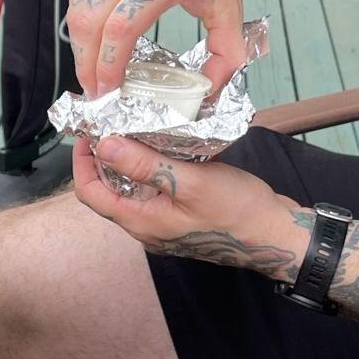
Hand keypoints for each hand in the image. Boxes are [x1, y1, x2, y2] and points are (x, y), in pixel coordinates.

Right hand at [66, 0, 246, 97]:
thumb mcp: (230, 4)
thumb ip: (227, 52)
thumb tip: (207, 91)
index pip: (120, 29)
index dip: (108, 65)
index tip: (109, 92)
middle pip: (90, 24)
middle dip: (86, 66)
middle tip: (95, 92)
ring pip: (77, 11)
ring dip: (80, 47)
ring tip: (92, 72)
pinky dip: (81, 23)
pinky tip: (93, 41)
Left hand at [72, 136, 308, 282]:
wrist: (277, 235)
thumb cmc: (237, 211)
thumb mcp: (189, 182)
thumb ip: (145, 164)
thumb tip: (104, 145)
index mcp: (141, 222)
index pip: (91, 193)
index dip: (82, 162)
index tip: (90, 131)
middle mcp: (147, 226)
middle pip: (108, 189)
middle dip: (105, 156)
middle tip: (111, 122)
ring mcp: (164, 223)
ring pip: (133, 188)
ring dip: (131, 159)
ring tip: (136, 127)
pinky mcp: (181, 216)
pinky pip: (156, 190)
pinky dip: (154, 166)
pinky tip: (166, 144)